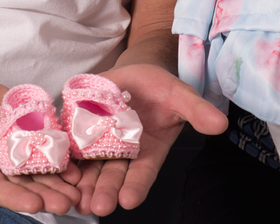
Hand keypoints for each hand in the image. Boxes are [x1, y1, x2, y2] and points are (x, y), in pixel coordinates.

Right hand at [0, 73, 82, 214]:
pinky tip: (79, 167)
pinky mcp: (25, 133)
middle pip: (21, 185)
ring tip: (78, 191)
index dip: (13, 197)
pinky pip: (45, 149)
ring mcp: (12, 150)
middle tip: (67, 203)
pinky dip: (61, 160)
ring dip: (57, 183)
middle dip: (44, 195)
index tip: (34, 205)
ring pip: (36, 172)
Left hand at [70, 63, 227, 216]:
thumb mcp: (181, 96)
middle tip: (96, 207)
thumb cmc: (161, 86)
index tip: (128, 201)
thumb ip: (197, 111)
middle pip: (113, 176)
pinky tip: (59, 172)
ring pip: (91, 168)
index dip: (135, 187)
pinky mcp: (82, 129)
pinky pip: (72, 146)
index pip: (143, 173)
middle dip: (105, 192)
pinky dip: (66, 159)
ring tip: (75, 200)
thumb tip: (220, 124)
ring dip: (83, 185)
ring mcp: (102, 143)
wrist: (137, 72)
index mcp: (149, 151)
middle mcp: (124, 153)